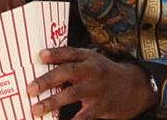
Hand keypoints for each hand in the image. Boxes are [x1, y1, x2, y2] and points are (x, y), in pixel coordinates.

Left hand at [27, 48, 159, 119]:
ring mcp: (96, 89)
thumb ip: (73, 61)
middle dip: (47, 80)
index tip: (40, 55)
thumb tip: (44, 62)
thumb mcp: (93, 61)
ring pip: (71, 94)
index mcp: (88, 57)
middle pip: (68, 72)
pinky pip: (83, 116)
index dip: (55, 53)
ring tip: (36, 109)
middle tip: (31, 88)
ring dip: (52, 102)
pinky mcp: (101, 107)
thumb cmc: (106, 73)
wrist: (135, 87)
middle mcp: (92, 71)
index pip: (70, 53)